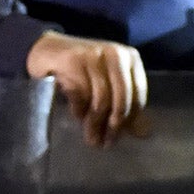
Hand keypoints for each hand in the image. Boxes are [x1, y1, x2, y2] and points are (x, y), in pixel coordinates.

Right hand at [26, 31, 146, 147]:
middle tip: (104, 143)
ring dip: (94, 123)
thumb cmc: (83, 71)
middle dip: (113, 126)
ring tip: (91, 138)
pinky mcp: (73, 60)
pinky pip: (80, 95)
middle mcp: (116, 54)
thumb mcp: (107, 85)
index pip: (138, 96)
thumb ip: (124, 106)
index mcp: (130, 59)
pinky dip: (79, 110)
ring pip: (101, 99)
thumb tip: (144, 133)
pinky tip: (77, 117)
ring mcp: (94, 56)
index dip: (130, 120)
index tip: (119, 137)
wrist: (49, 50)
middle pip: (121, 99)